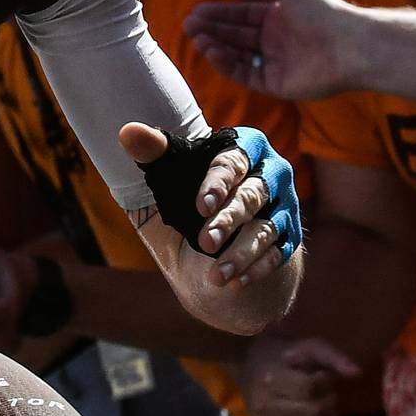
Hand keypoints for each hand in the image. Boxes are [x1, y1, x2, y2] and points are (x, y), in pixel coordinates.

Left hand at [119, 124, 293, 300]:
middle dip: (229, 221)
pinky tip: (236, 284)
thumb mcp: (172, 169)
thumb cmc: (193, 185)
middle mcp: (272, 173)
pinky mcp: (288, 236)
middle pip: (253, 195)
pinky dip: (258, 269)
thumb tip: (127, 132)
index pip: (233, 162)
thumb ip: (153, 150)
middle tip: (205, 243)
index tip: (200, 206)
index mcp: (246, 147)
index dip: (217, 184)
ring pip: (267, 229)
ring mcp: (284, 205)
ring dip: (242, 254)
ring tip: (216, 276)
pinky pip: (278, 253)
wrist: (220, 219)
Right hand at [185, 0, 369, 101]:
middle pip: (235, 34)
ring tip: (197, 38)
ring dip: (215, 46)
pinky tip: (213, 52)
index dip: (219, 13)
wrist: (348, 44)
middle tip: (188, 25)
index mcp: (278, 16)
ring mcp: (274, 62)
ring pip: (236, 55)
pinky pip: (244, 74)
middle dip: (211, 29)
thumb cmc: (321, 10)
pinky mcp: (274, 83)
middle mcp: (274, 39)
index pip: (242, 15)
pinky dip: (226, 64)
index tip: (196, 12)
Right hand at [239, 334, 357, 415]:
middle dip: (326, 402)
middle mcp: (262, 405)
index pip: (309, 388)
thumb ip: (333, 356)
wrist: (255, 368)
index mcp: (269, 379)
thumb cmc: (287, 356)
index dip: (322, 382)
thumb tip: (357, 372)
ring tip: (315, 404)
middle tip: (322, 393)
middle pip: (313, 413)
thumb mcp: (310, 347)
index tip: (318, 374)